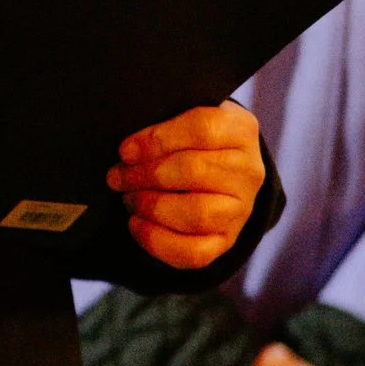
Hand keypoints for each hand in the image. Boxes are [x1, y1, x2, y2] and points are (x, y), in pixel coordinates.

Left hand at [111, 101, 264, 268]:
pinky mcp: (227, 241)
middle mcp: (249, 171)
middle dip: (145, 175)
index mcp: (240, 130)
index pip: (203, 129)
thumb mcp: (183, 113)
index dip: (157, 140)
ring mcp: (241, 210)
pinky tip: (135, 223)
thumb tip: (127, 148)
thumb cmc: (189, 136)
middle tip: (116, 176)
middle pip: (194, 172)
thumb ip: (162, 118)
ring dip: (151, 206)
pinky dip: (157, 240)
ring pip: (197, 214)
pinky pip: (194, 252)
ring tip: (128, 197)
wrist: (217, 167)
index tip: (125, 150)